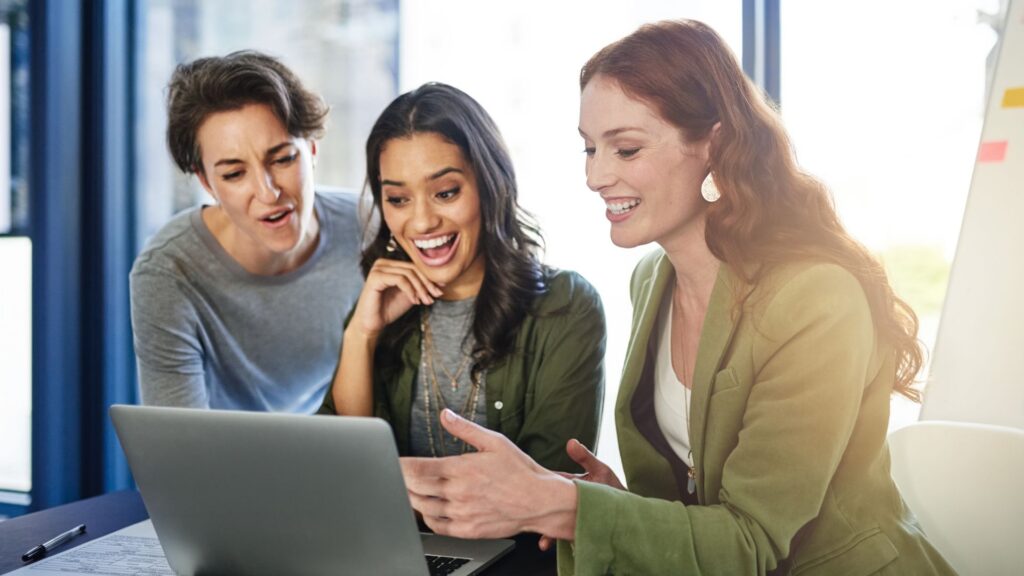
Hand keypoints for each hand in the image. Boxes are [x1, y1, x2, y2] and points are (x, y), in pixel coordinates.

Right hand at [349, 258, 442, 337]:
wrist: (373, 323)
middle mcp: (383, 263)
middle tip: (435, 296)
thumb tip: (442, 281)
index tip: (439, 291)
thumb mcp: (411, 295)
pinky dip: (410, 290)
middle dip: (426, 283)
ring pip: (408, 273)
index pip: (415, 266)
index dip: (429, 278)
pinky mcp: (375, 277)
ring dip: (420, 288)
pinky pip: (400, 279)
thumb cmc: (389, 309)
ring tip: (425, 301)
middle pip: (413, 268)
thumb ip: (422, 286)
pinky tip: (414, 301)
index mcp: (391, 264)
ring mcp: (378, 269)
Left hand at [400, 409, 577, 540]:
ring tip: (409, 491)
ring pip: (423, 508)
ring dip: (412, 499)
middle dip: (402, 481)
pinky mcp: (467, 529)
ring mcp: (461, 513)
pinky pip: (437, 526)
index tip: (392, 461)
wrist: (540, 500)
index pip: (418, 468)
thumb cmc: (520, 471)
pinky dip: (427, 518)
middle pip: (415, 489)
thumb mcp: (494, 441)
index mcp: (461, 469)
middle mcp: (458, 492)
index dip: (400, 465)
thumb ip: (465, 429)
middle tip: (396, 475)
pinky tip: (427, 509)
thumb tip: (446, 414)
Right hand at [537, 439, 624, 550]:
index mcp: (568, 486)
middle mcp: (566, 503)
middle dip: (539, 511)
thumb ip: (585, 457)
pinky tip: (551, 545)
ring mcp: (570, 516)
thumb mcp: (600, 470)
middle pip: (547, 506)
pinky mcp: (576, 529)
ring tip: (543, 541)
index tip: (528, 486)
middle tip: (530, 515)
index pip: (550, 484)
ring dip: (547, 532)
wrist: (627, 510)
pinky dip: (557, 541)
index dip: (539, 484)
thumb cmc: (613, 488)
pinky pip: (564, 537)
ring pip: (553, 525)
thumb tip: (570, 441)